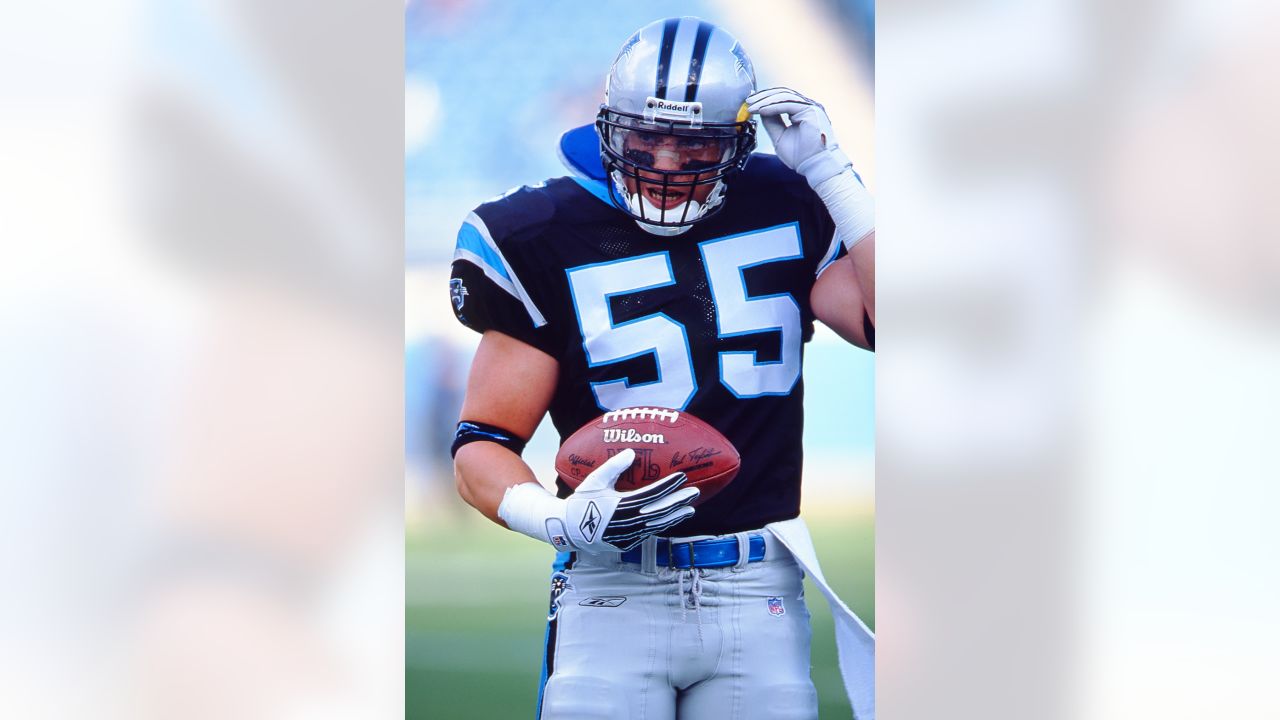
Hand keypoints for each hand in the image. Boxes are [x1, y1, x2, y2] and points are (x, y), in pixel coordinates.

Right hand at [498, 448, 698, 552]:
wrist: (567, 530)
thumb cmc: (581, 502)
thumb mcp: (594, 481)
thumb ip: (614, 466)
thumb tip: (632, 452)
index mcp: (621, 505)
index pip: (652, 494)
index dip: (669, 485)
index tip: (682, 476)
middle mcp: (627, 523)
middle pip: (659, 511)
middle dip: (678, 501)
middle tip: (694, 492)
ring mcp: (628, 536)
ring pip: (657, 526)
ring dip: (674, 516)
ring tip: (690, 508)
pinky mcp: (626, 544)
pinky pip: (648, 534)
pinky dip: (661, 526)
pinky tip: (670, 519)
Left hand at [746, 87, 850, 186]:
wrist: (814, 167)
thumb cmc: (801, 156)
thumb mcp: (779, 137)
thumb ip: (772, 122)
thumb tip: (761, 110)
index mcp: (802, 112)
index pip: (782, 99)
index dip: (765, 99)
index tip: (751, 104)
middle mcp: (808, 107)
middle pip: (783, 94)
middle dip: (763, 97)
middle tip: (748, 101)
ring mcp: (811, 107)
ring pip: (785, 97)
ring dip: (766, 100)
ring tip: (752, 107)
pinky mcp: (811, 111)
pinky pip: (789, 104)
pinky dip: (773, 106)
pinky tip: (762, 111)